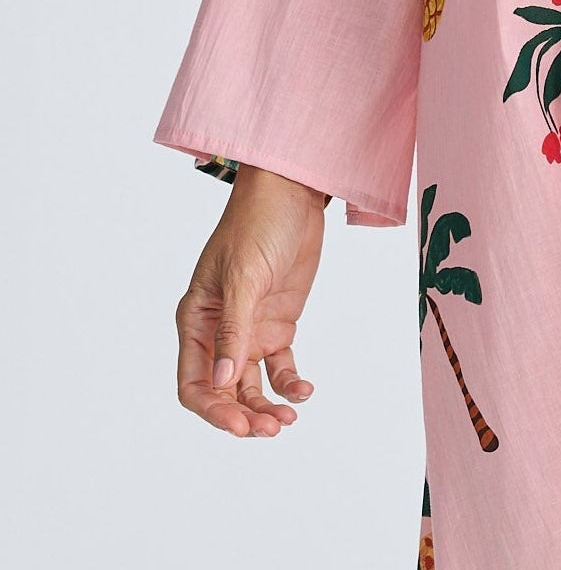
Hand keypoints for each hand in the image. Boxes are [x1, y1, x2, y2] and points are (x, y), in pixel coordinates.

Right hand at [175, 164, 327, 437]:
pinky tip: (304, 391)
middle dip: (245, 416)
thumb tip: (223, 381)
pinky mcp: (277, 325)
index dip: (213, 410)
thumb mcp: (243, 276)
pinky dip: (289, 384)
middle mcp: (218, 332)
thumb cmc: (257, 224)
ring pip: (251, 387)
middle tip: (273, 430)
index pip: (194, 383)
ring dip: (267, 407)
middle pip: (223, 393)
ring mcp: (249, 330)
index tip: (240, 425)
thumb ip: (233, 330)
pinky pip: (279, 368)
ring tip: (289, 419)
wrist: (292, 194)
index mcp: (196, 320)